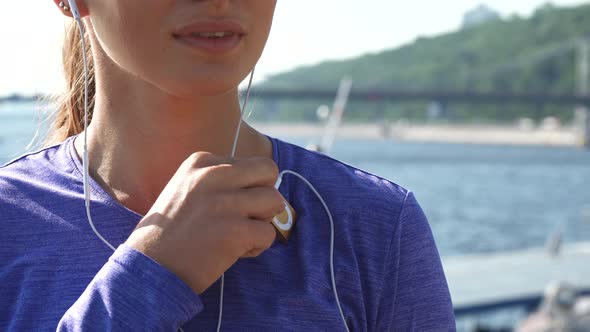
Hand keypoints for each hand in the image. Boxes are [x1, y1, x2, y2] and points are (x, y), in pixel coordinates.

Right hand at [125, 152, 283, 293]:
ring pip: (275, 201)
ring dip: (263, 221)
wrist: (148, 268)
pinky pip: (269, 233)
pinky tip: (234, 252)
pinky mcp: (235, 231)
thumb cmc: (169, 233)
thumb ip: (220, 180)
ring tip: (239, 235)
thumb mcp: (186, 189)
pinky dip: (257, 246)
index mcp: (201, 162)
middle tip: (247, 216)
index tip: (225, 207)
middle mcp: (213, 176)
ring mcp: (224, 202)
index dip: (247, 188)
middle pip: (269, 171)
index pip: (251, 163)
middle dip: (265, 195)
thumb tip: (261, 185)